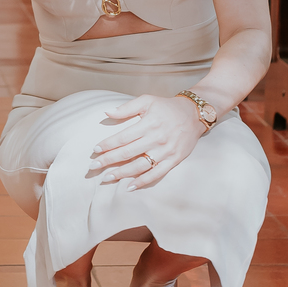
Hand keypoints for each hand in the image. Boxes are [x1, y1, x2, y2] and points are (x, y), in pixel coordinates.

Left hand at [89, 93, 204, 189]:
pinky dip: (143, 181)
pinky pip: (157, 174)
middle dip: (108, 161)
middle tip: (93, 167)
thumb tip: (106, 112)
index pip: (123, 137)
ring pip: (140, 166)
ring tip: (107, 178)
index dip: (108, 144)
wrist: (194, 114)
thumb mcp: (147, 100)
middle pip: (128, 153)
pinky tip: (130, 186)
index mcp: (148, 124)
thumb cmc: (167, 107)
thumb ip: (127, 108)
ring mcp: (165, 151)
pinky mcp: (174, 160)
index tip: (95, 150)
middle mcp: (156, 139)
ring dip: (122, 173)